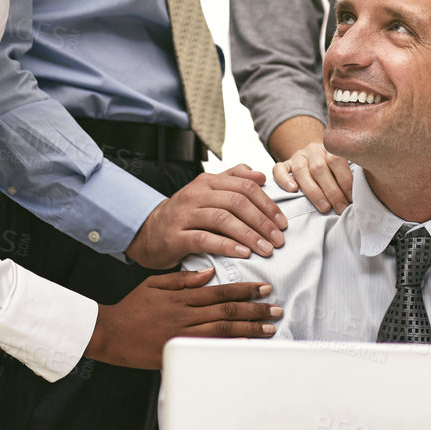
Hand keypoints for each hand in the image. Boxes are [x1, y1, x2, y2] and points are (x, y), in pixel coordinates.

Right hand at [85, 269, 280, 368]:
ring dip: (249, 329)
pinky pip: (208, 350)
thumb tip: (209, 272)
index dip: (245, 290)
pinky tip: (246, 347)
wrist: (109, 333)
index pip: (221, 292)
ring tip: (269, 328)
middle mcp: (186, 316)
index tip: (264, 289)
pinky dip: (229, 347)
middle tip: (276, 310)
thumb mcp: (156, 284)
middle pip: (227, 311)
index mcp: (183, 298)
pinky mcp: (178, 352)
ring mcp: (183, 336)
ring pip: (223, 330)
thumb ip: (184, 278)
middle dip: (255, 311)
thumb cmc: (132, 307)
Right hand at [125, 165, 287, 269]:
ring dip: (249, 235)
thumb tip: (260, 175)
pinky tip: (243, 253)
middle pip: (237, 202)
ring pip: (223, 219)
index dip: (267, 204)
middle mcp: (195, 194)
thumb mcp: (207, 192)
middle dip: (262, 221)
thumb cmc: (185, 214)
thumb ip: (232, 179)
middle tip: (279, 239)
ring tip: (266, 249)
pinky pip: (204, 239)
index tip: (282, 222)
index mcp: (207, 181)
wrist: (148, 233)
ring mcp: (184, 215)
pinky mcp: (175, 236)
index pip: (245, 187)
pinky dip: (227, 246)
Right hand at [272, 139, 354, 213]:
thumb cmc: (333, 169)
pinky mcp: (284, 164)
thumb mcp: (343, 168)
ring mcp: (297, 156)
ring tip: (324, 207)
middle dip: (332, 191)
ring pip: (301, 170)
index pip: (337, 161)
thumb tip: (360, 196)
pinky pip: (278, 169)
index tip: (352, 199)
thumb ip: (348, 176)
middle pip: (319, 168)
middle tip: (340, 208)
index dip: (345, 181)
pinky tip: (293, 190)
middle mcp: (313, 149)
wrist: (313, 157)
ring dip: (314, 191)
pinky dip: (284, 179)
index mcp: (330, 148)